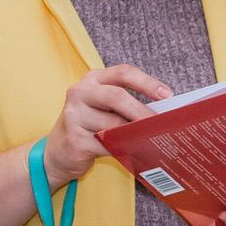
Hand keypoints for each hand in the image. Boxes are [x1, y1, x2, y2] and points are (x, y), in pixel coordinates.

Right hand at [44, 65, 172, 187]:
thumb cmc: (89, 127)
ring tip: (151, 140)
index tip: (168, 95)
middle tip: (160, 123)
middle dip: (141, 111)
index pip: (123, 73)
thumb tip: (161, 114)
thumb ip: (126, 105)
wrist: (57, 152)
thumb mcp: (104, 109)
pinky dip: (123, 150)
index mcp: (93, 80)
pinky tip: (133, 152)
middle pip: (117, 97)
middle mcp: (80, 93)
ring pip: (113, 125)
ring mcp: (74, 116)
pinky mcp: (75, 140)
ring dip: (134, 135)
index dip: (147, 82)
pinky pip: (107, 145)